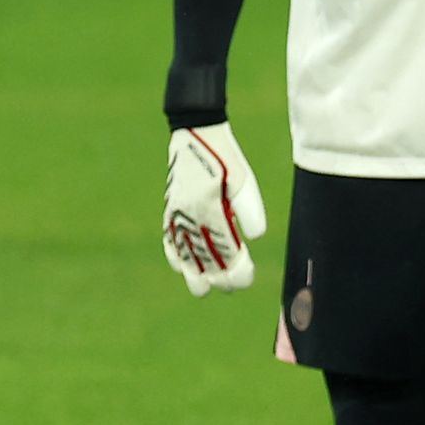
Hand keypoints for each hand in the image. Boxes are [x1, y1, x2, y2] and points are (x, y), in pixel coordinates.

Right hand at [163, 124, 268, 296]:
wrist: (195, 135)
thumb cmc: (226, 158)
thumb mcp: (244, 181)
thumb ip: (249, 210)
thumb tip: (255, 238)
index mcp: (211, 210)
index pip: (225, 252)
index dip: (237, 270)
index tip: (247, 277)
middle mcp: (191, 217)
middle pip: (204, 260)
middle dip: (218, 278)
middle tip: (232, 287)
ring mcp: (177, 216)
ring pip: (183, 255)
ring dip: (194, 274)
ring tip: (204, 289)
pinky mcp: (170, 211)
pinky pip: (169, 241)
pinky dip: (175, 257)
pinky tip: (181, 268)